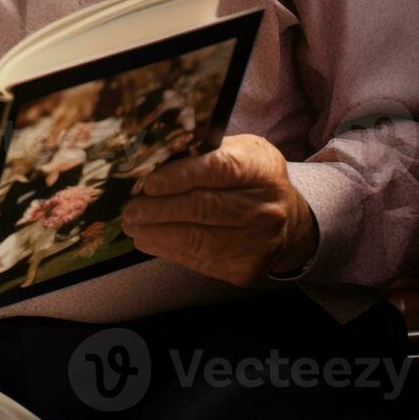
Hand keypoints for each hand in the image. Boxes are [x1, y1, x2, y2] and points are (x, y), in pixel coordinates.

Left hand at [121, 134, 317, 286]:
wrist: (289, 223)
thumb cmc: (249, 179)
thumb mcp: (237, 151)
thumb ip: (202, 150)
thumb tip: (151, 154)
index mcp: (261, 168)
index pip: (218, 169)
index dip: (180, 176)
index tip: (149, 183)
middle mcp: (265, 207)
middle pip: (204, 207)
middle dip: (159, 209)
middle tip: (130, 209)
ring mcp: (258, 243)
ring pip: (197, 240)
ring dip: (156, 233)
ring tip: (133, 225)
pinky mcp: (246, 269)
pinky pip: (198, 260)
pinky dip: (168, 249)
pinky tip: (150, 240)